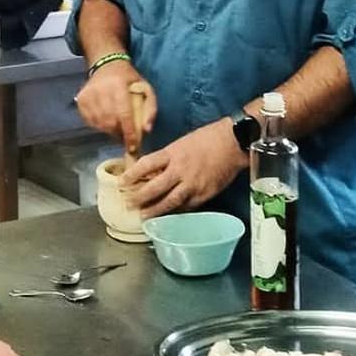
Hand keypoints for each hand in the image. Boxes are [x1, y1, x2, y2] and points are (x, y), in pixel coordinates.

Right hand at [74, 61, 157, 153]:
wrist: (107, 65)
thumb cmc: (129, 80)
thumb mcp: (146, 88)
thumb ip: (150, 108)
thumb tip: (146, 129)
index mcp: (118, 85)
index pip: (124, 114)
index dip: (129, 133)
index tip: (133, 147)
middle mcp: (100, 90)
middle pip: (111, 122)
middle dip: (120, 133)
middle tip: (126, 135)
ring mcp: (88, 95)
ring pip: (100, 124)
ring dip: (110, 130)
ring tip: (117, 126)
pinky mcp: (81, 100)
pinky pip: (91, 122)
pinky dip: (100, 126)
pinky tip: (106, 120)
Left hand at [122, 118, 244, 217]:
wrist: (233, 142)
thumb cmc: (208, 138)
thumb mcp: (182, 143)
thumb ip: (168, 158)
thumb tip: (153, 171)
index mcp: (173, 154)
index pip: (146, 165)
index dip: (132, 175)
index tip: (122, 182)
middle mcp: (180, 170)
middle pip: (155, 188)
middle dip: (139, 198)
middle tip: (128, 204)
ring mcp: (193, 184)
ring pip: (169, 202)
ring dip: (155, 211)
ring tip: (144, 217)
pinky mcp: (205, 194)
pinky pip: (186, 207)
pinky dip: (175, 211)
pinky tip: (167, 216)